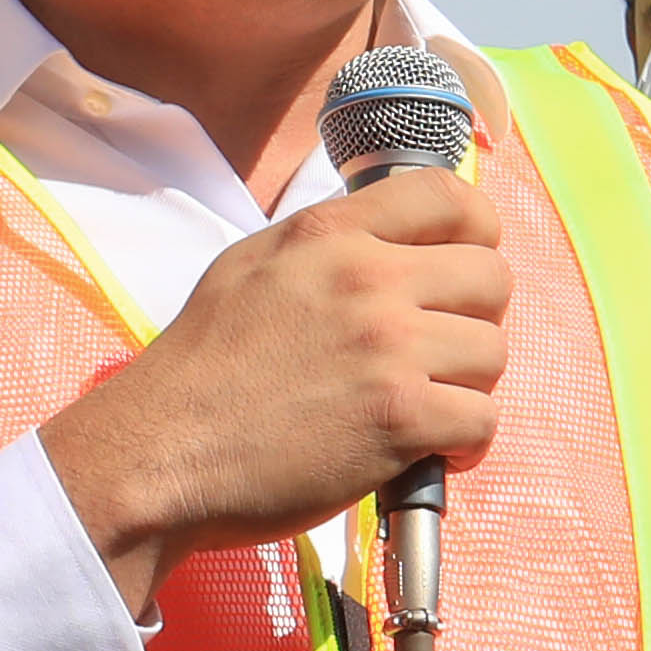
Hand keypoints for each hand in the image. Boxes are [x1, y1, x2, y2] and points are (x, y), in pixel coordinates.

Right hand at [34, 165, 505, 621]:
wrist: (158, 453)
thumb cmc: (196, 372)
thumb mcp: (249, 267)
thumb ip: (324, 244)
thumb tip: (384, 238)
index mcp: (329, 233)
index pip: (449, 197)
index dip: (476, 232)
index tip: (466, 265)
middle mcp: (368, 278)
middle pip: (491, 277)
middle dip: (475, 318)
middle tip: (439, 354)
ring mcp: (388, 348)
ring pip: (492, 352)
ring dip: (468, 385)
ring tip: (425, 406)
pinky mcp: (400, 419)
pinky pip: (483, 419)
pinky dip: (464, 442)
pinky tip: (428, 449)